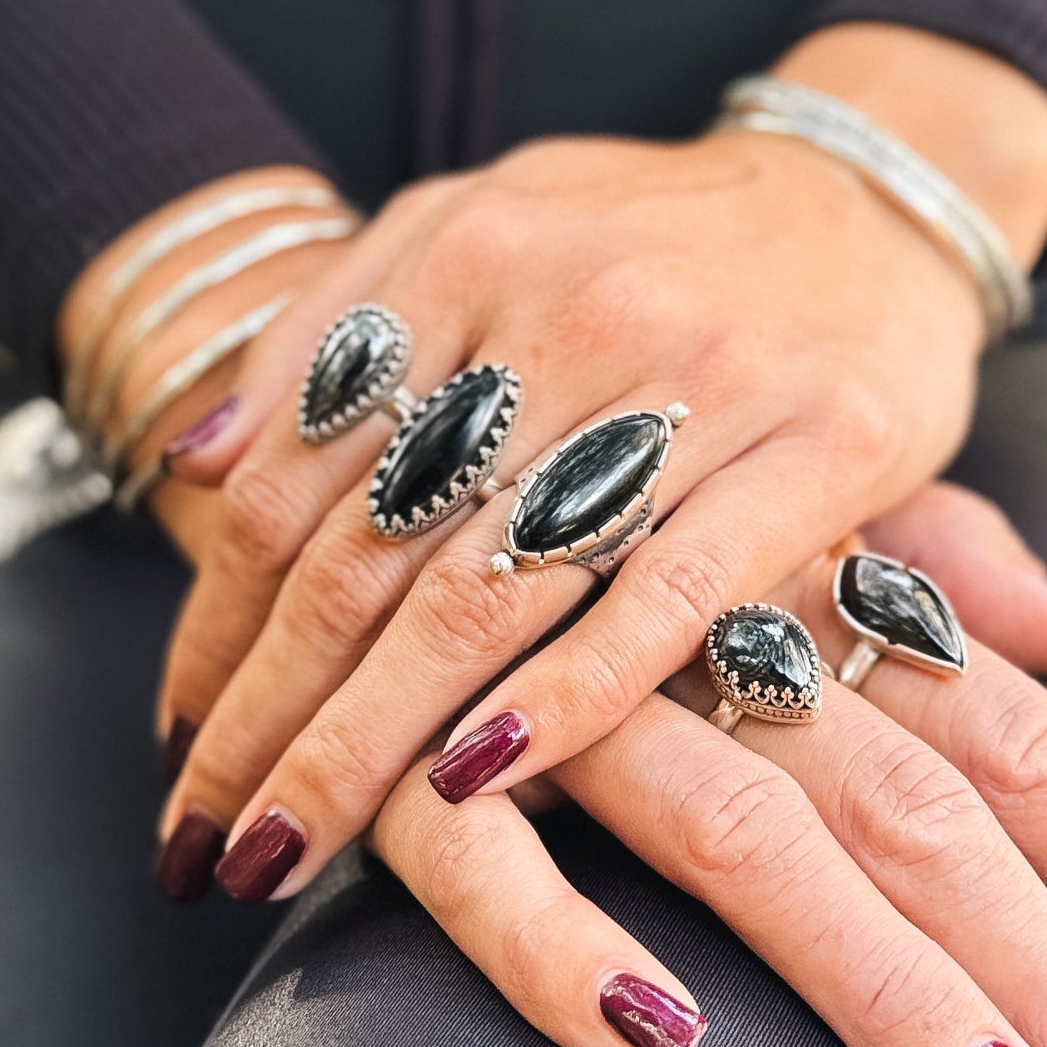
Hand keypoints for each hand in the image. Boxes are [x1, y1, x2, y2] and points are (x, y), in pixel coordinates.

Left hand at [157, 28, 1046, 907]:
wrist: (868, 196)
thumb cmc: (653, 238)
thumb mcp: (475, 227)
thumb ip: (331, 329)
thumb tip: (188, 459)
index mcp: (465, 257)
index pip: (289, 481)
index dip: (215, 628)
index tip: (178, 740)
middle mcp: (566, 312)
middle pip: (368, 556)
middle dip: (268, 719)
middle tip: (204, 844)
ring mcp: (697, 379)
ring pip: (491, 590)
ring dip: (375, 740)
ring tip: (295, 850)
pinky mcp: (819, 444)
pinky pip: (671, 593)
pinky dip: (572, 696)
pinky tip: (480, 782)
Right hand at [359, 487, 1046, 1046]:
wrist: (412, 342)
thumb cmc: (627, 421)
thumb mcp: (799, 459)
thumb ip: (947, 550)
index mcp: (821, 562)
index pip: (1015, 738)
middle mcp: (724, 621)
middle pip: (921, 813)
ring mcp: (578, 674)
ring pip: (755, 840)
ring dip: (880, 990)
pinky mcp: (431, 725)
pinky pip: (492, 854)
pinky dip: (562, 945)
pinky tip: (656, 1042)